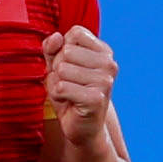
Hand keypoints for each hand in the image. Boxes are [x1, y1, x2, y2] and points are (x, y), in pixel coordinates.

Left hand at [42, 25, 119, 152]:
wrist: (82, 128)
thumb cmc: (70, 93)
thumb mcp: (57, 66)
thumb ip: (52, 48)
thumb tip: (57, 36)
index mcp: (104, 52)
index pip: (75, 33)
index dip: (62, 49)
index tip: (71, 66)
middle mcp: (109, 64)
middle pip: (66, 51)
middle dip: (58, 69)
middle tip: (69, 84)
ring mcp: (105, 81)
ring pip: (62, 69)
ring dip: (57, 84)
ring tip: (69, 94)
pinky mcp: (96, 99)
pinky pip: (61, 87)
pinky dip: (57, 96)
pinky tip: (68, 103)